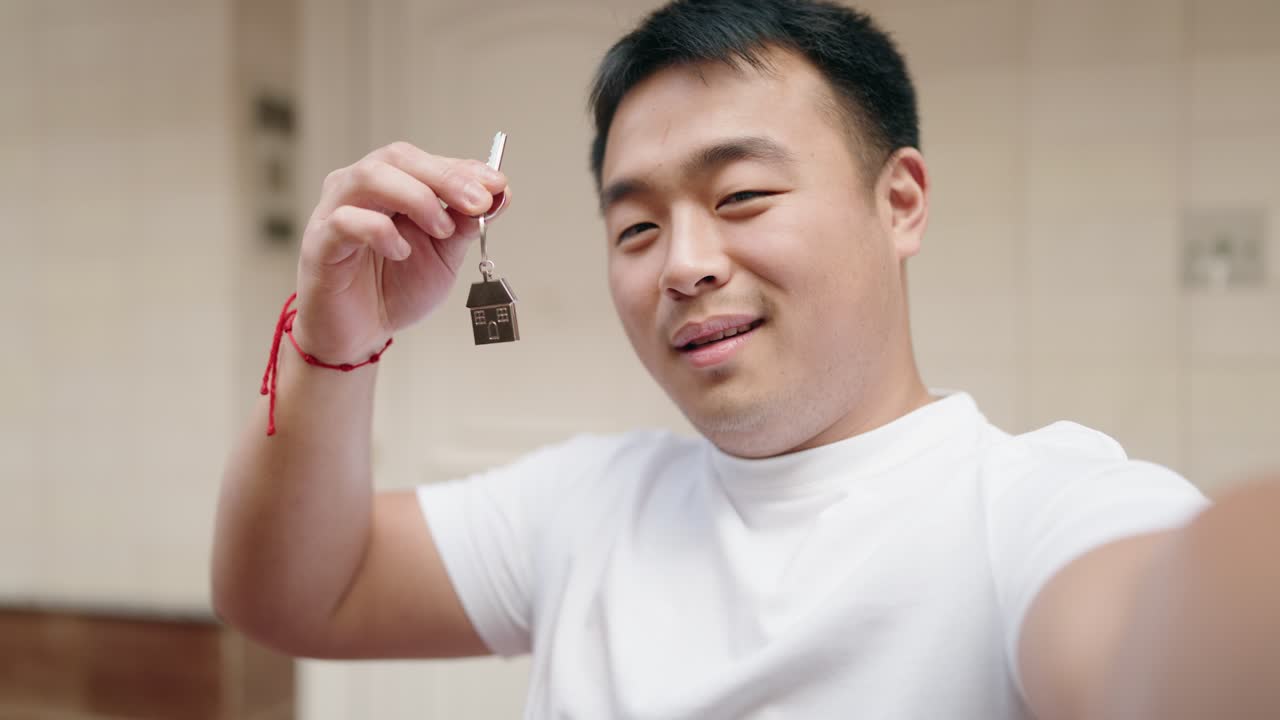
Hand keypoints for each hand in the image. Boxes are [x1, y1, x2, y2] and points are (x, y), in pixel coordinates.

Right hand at [292, 141, 508, 362]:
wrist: (362, 333)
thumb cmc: (396, 288)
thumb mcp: (444, 254)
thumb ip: (466, 224)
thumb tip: (500, 194)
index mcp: (392, 185)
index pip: (426, 160)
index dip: (463, 168)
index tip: (497, 184)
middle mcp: (360, 189)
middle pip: (398, 157)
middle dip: (445, 177)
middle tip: (478, 203)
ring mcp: (335, 211)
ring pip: (369, 177)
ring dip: (415, 198)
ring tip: (441, 230)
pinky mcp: (319, 242)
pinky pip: (345, 220)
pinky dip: (380, 231)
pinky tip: (401, 252)